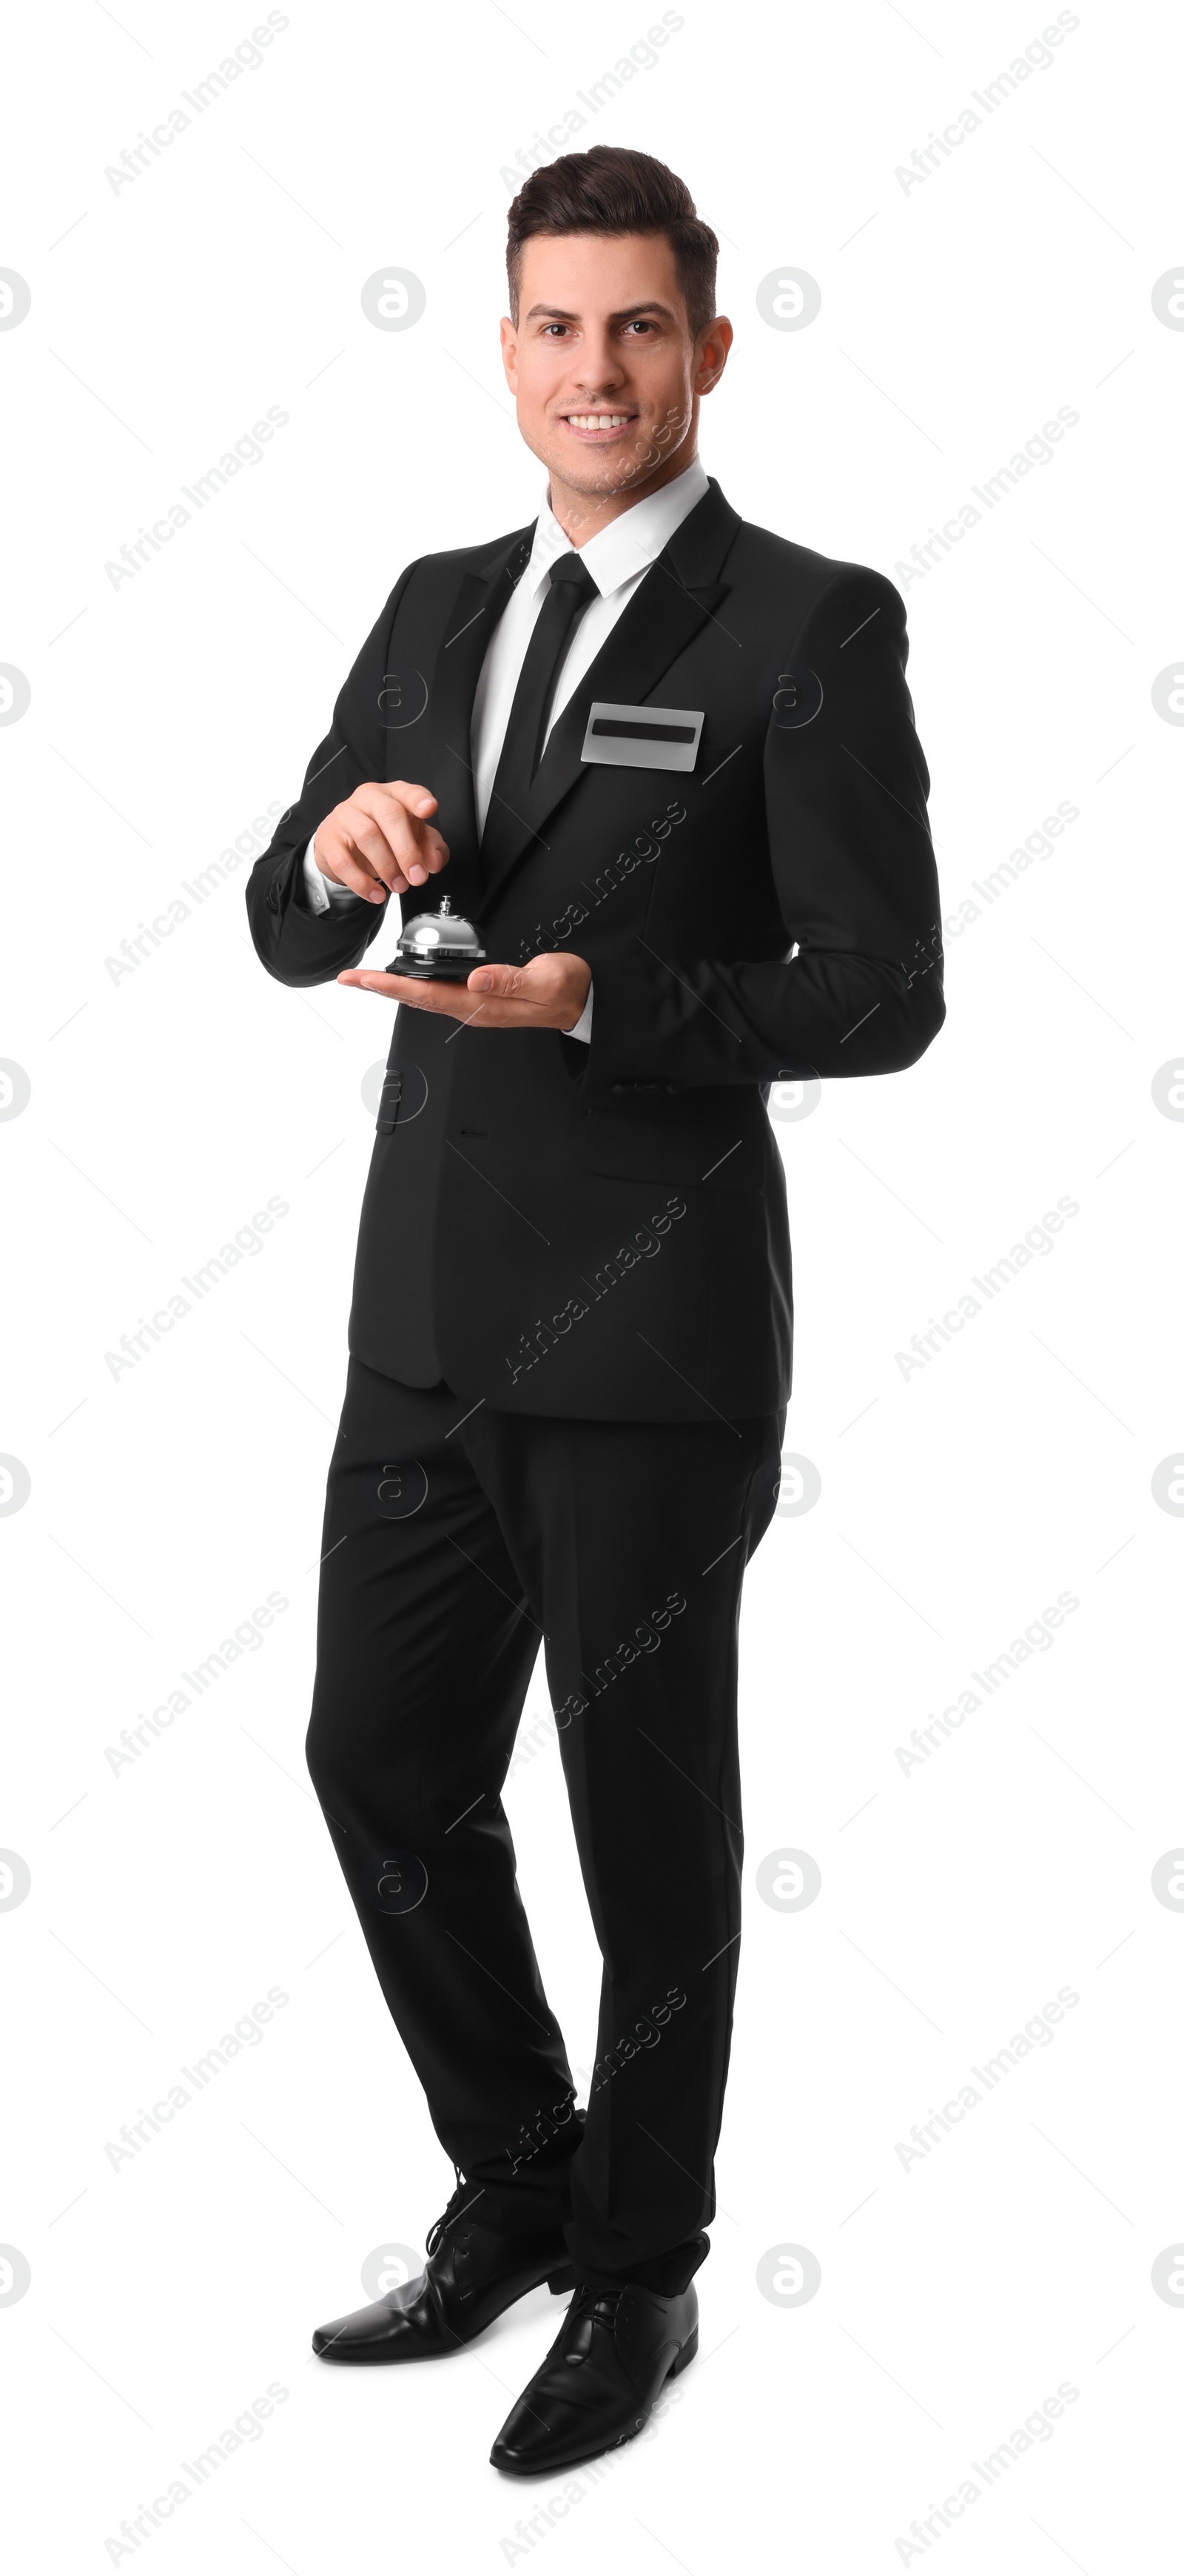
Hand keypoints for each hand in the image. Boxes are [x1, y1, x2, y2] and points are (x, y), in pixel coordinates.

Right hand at [312, 780, 448, 903]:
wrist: (344, 845)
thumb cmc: (383, 836)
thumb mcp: (413, 839)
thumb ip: (431, 847)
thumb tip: (434, 862)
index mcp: (393, 795)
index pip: (407, 791)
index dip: (418, 799)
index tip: (429, 808)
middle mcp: (369, 799)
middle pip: (389, 814)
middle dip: (407, 849)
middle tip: (417, 876)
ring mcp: (345, 816)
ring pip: (367, 835)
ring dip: (387, 867)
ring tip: (399, 886)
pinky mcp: (328, 839)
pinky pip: (343, 861)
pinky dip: (362, 882)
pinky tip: (376, 894)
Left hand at [338, 950, 591, 1032]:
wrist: (583, 1000)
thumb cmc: (568, 989)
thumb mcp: (546, 979)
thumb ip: (511, 979)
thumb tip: (476, 978)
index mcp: (484, 1004)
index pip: (427, 994)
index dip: (392, 985)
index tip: (365, 977)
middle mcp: (474, 1008)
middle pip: (416, 998)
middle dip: (380, 987)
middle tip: (350, 977)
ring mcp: (476, 1005)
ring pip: (423, 997)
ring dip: (393, 988)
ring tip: (367, 979)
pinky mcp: (481, 998)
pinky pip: (438, 994)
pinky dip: (414, 986)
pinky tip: (405, 981)